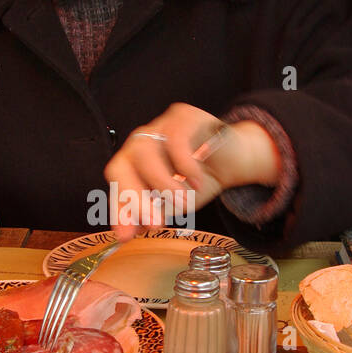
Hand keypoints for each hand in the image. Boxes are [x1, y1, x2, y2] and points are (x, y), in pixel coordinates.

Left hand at [102, 104, 280, 241]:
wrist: (235, 159)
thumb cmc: (201, 180)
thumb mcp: (174, 204)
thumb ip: (154, 213)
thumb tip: (132, 230)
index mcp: (134, 162)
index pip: (116, 183)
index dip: (119, 208)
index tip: (126, 235)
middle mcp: (142, 142)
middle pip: (122, 165)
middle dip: (134, 198)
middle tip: (154, 223)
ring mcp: (160, 126)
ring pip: (144, 151)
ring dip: (161, 184)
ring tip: (183, 204)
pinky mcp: (183, 116)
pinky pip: (175, 139)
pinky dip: (185, 165)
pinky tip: (197, 181)